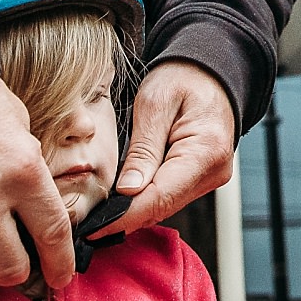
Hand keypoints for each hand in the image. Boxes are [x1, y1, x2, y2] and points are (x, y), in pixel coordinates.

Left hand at [96, 60, 235, 236]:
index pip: (160, 197)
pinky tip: (122, 198)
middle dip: (124, 217)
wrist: (209, 72)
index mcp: (206, 152)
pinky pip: (170, 196)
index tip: (93, 227)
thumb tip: (127, 191)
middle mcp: (214, 172)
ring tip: (99, 212)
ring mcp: (210, 178)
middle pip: (163, 206)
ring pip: (165, 206)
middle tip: (86, 223)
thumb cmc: (183, 78)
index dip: (124, 217)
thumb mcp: (155, 103)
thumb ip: (142, 149)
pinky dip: (145, 199)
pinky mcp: (202, 179)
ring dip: (133, 209)